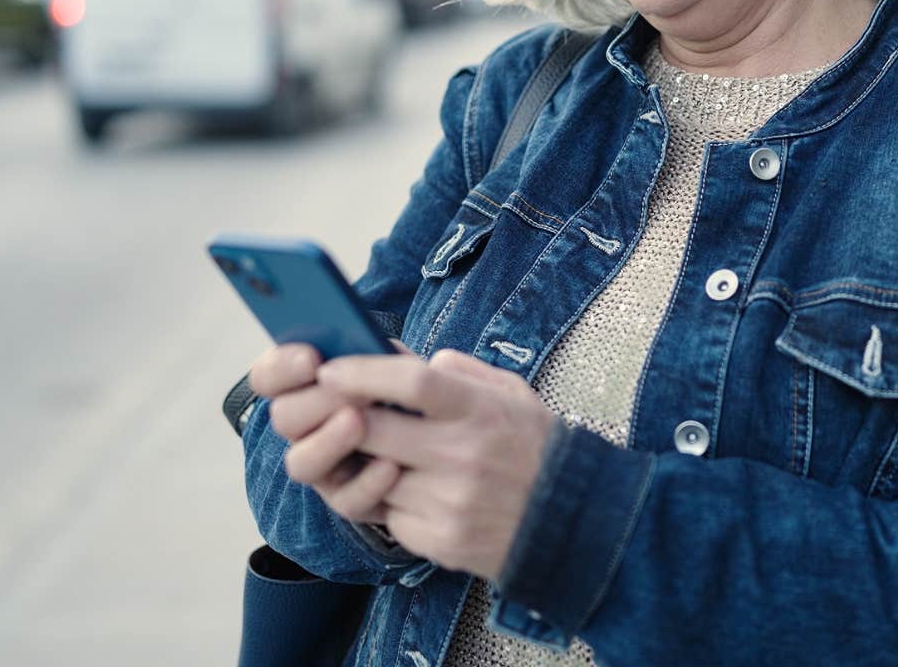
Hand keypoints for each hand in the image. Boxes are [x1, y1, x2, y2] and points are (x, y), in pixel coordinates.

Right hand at [247, 342, 403, 524]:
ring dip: (326, 441)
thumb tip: (367, 339)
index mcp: (308, 387)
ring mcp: (325, 468)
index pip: (269, 376)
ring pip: (300, 464)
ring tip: (358, 421)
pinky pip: (347, 500)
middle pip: (283, 417)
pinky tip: (391, 466)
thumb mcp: (404, 367)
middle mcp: (307, 428)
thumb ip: (380, 354)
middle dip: (313, 401)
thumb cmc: (420, 398)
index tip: (311, 358)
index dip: (280, 367)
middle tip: (345, 390)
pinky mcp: (352, 501)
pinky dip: (368, 482)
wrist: (447, 450)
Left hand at [316, 349, 557, 580]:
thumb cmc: (535, 448)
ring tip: (368, 448)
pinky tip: (406, 489)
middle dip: (339, 418)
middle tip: (323, 408)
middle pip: (373, 430)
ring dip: (360, 460)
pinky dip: (387, 499)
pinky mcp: (441, 540)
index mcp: (481, 410)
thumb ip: (458, 371)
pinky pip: (389, 515)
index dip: (363, 372)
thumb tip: (401, 357)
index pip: (412, 381)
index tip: (331, 368)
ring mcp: (450, 503)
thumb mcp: (510, 393)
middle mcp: (464, 456)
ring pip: (372, 476)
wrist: (573, 523)